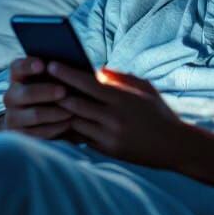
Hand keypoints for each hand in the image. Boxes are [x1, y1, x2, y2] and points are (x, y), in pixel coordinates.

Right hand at [0, 56, 73, 139]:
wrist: (38, 121)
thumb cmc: (52, 92)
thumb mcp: (50, 80)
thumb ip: (56, 71)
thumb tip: (70, 66)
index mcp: (17, 77)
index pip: (18, 67)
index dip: (28, 65)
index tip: (42, 64)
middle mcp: (11, 96)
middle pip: (26, 93)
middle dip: (46, 91)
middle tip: (64, 91)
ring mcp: (13, 116)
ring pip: (35, 114)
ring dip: (56, 112)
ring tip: (73, 110)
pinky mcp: (21, 135)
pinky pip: (40, 132)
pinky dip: (57, 127)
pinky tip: (70, 123)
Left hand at [48, 62, 181, 166]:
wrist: (174, 145)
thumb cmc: (158, 112)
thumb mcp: (143, 88)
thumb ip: (118, 77)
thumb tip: (94, 68)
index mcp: (122, 99)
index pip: (88, 83)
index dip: (67, 73)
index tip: (51, 64)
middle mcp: (114, 118)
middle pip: (75, 103)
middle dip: (56, 91)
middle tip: (38, 81)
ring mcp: (109, 136)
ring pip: (74, 121)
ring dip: (59, 111)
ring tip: (43, 99)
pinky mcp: (107, 150)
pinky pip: (81, 137)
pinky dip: (69, 128)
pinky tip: (56, 119)